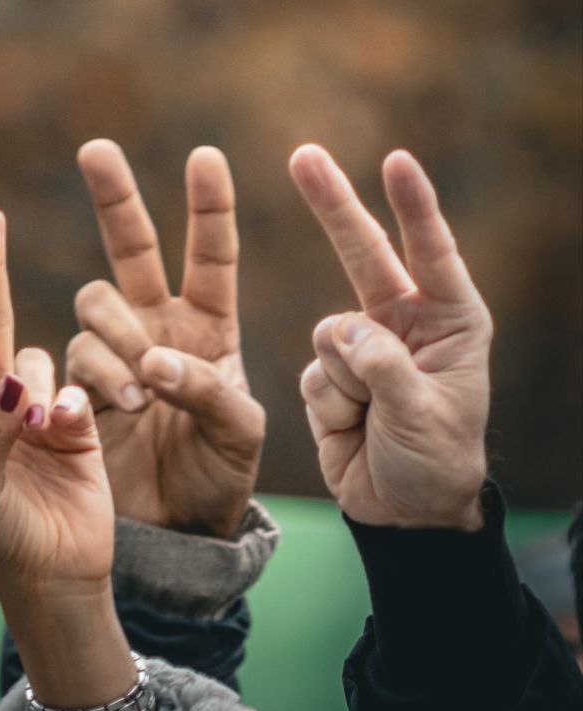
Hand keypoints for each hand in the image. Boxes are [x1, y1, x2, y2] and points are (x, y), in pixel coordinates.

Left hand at [0, 211, 114, 597]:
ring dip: (36, 382)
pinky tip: (65, 433)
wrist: (57, 572)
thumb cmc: (1, 542)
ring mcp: (40, 414)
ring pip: (38, 359)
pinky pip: (76, 389)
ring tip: (40, 430)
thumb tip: (13, 380)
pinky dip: (69, 404)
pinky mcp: (81, 425)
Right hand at [67, 141, 264, 538]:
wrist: (183, 522)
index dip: (208, 207)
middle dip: (117, 200)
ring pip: (96, 305)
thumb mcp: (240, 430)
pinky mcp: (85, 386)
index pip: (211, 255)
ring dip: (118, 337)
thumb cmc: (223, 473)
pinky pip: (76, 357)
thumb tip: (155, 361)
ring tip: (146, 390)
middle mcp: (160, 328)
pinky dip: (98, 375)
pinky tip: (121, 405)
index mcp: (211, 328)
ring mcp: (120, 354)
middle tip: (97, 150)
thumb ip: (207, 389)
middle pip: (133, 249)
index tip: (204, 157)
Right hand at [291, 146, 491, 530]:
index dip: (413, 207)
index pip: (432, 254)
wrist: (402, 509)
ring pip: (329, 332)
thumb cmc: (435, 461)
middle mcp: (403, 324)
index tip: (396, 161)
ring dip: (346, 379)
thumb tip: (341, 328)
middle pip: (363, 255)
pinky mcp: (328, 375)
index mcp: (450, 323)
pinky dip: (328, 400)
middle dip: (334, 207)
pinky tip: (352, 425)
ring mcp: (361, 348)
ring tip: (372, 416)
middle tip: (304, 156)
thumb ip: (386, 366)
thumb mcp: (425, 416)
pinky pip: (311, 370)